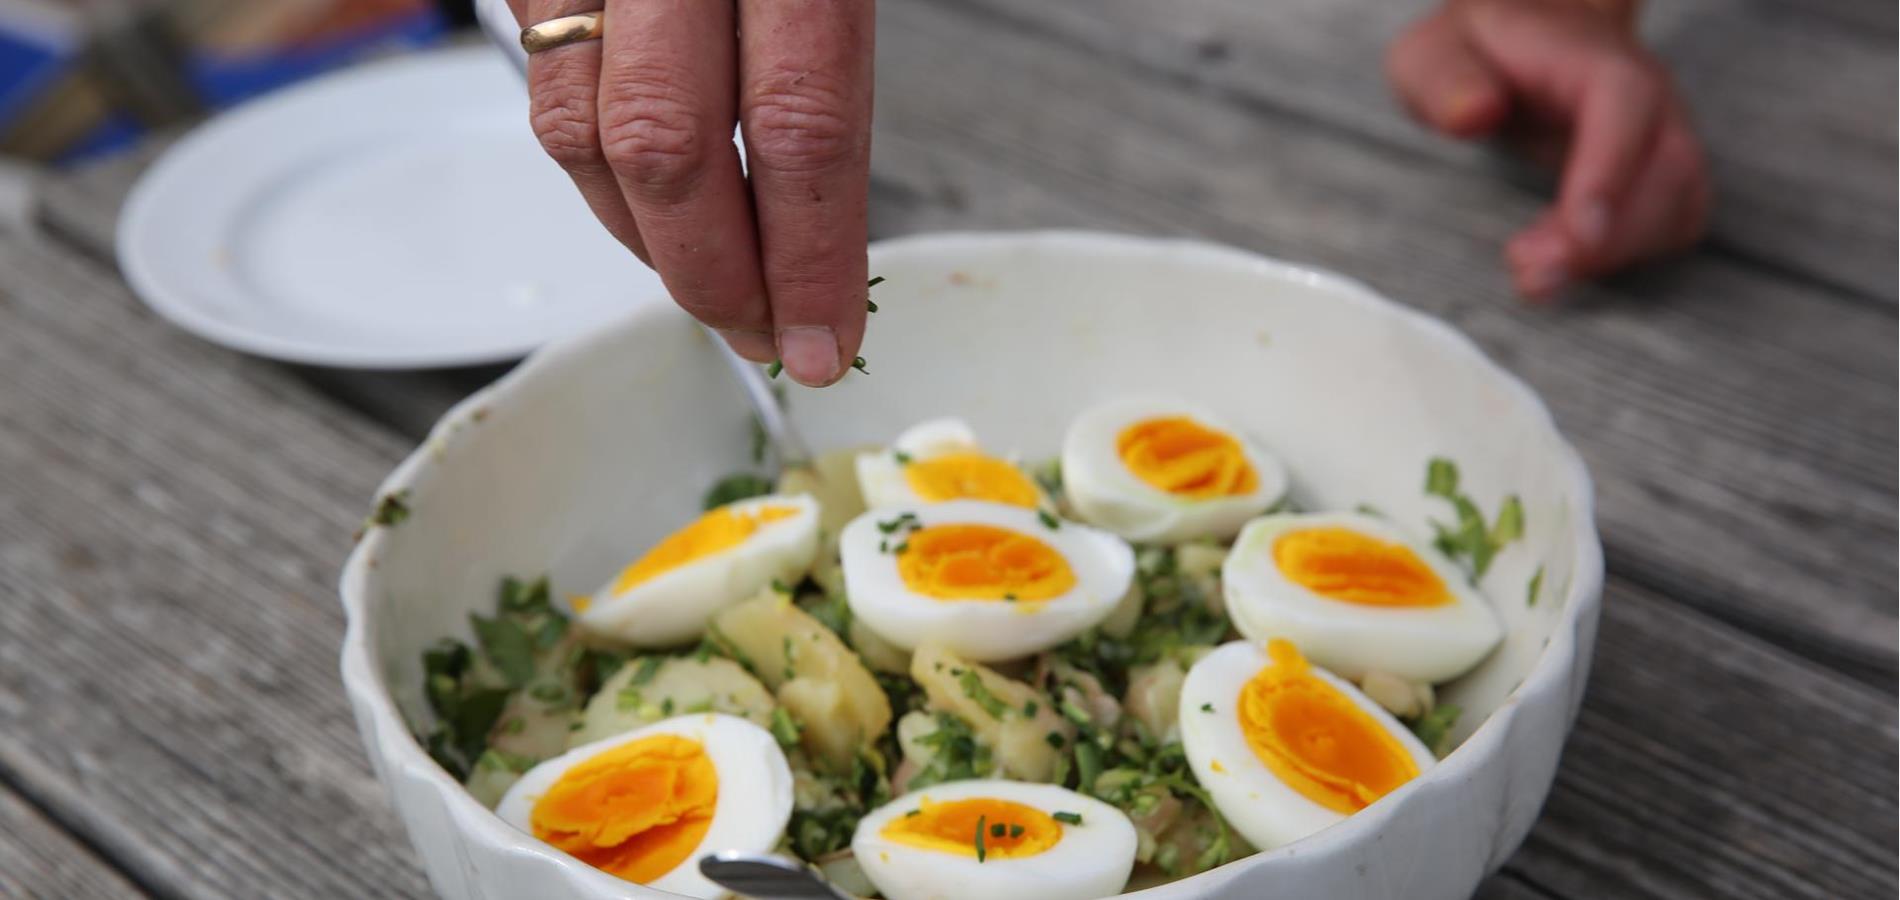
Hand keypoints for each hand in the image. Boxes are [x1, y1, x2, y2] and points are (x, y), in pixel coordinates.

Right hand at [508, 0, 873, 384]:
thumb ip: (823, 95)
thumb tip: (820, 262)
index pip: (800, 128)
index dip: (810, 259)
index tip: (822, 339)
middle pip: (669, 148)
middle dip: (714, 274)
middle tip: (760, 332)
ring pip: (582, 132)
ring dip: (645, 241)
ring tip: (710, 282)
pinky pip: (549, 91)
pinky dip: (600, 175)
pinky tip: (651, 206)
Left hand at [1386, 0, 1710, 299]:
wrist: (1524, 37)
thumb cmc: (1479, 52)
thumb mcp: (1435, 53)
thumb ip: (1445, 81)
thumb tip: (1473, 114)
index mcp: (1593, 58)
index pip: (1625, 104)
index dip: (1609, 172)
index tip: (1580, 232)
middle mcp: (1644, 97)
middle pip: (1668, 168)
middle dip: (1608, 238)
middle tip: (1533, 276)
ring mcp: (1660, 138)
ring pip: (1677, 206)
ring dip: (1613, 257)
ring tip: (1535, 277)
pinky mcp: (1658, 175)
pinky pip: (1668, 225)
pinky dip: (1623, 258)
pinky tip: (1562, 263)